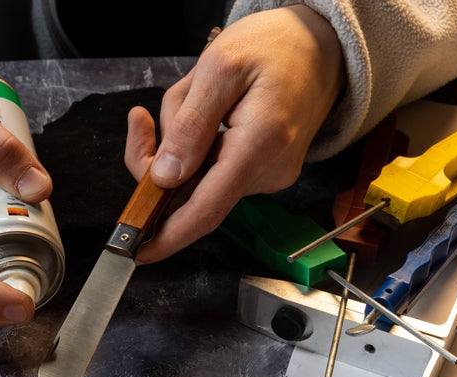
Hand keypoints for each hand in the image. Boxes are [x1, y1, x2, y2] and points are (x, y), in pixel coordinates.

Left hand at [124, 6, 344, 263]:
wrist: (320, 45)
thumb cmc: (273, 47)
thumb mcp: (219, 69)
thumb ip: (189, 125)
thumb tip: (164, 177)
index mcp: (260, 144)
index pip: (207, 209)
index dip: (168, 236)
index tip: (137, 251)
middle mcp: (269, 170)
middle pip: (192, 192)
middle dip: (158, 161)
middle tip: (142, 120)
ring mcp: (269, 175)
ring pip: (197, 178)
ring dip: (180, 144)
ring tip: (196, 95)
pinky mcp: (263, 172)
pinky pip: (212, 170)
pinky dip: (196, 145)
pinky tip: (209, 110)